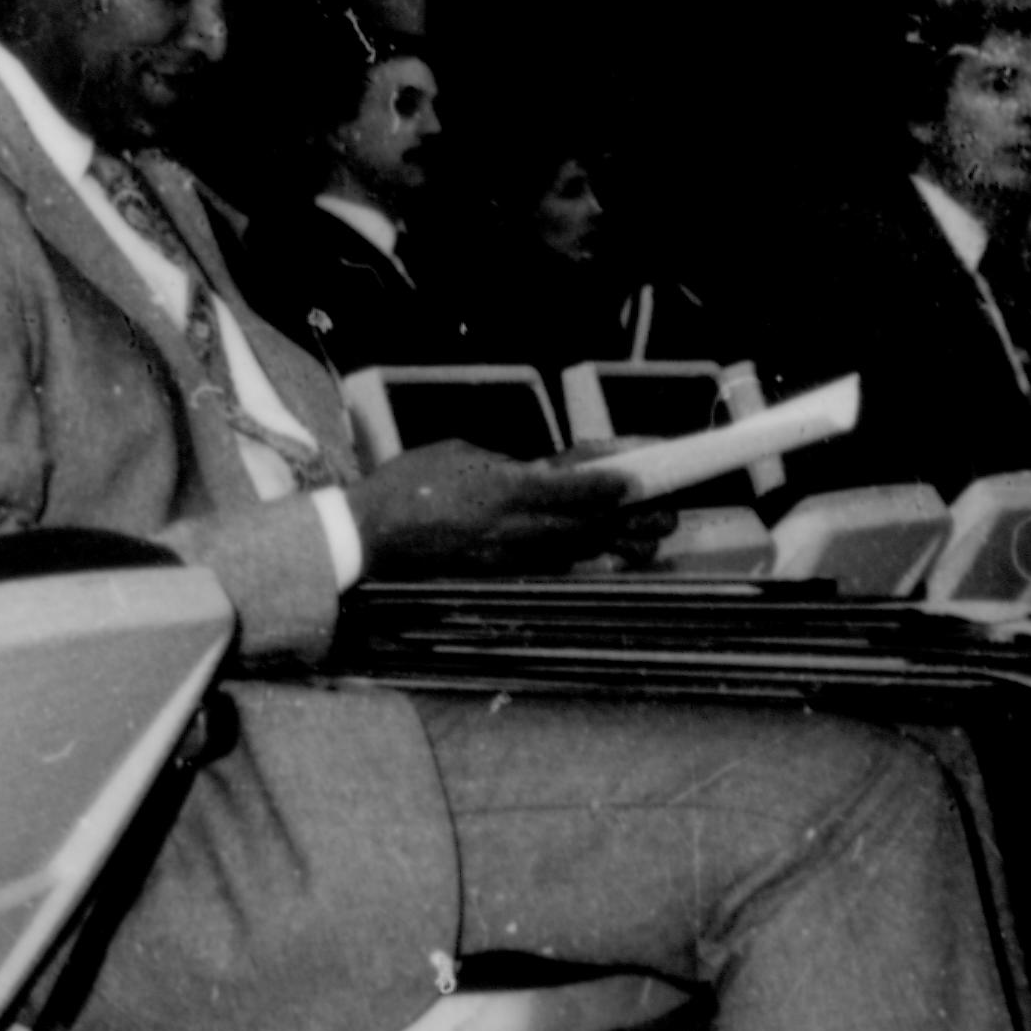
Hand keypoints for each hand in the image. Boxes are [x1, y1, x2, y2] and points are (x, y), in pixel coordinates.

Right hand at [349, 441, 638, 576]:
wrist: (366, 536)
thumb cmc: (407, 484)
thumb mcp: (461, 455)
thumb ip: (506, 466)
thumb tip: (539, 474)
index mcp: (502, 490)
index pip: (572, 491)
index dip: (610, 488)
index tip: (638, 482)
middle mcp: (510, 530)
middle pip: (585, 530)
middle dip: (627, 525)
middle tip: (664, 517)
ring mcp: (503, 558)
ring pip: (572, 554)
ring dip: (613, 548)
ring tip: (648, 542)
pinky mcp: (493, 575)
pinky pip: (547, 569)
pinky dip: (578, 563)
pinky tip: (600, 560)